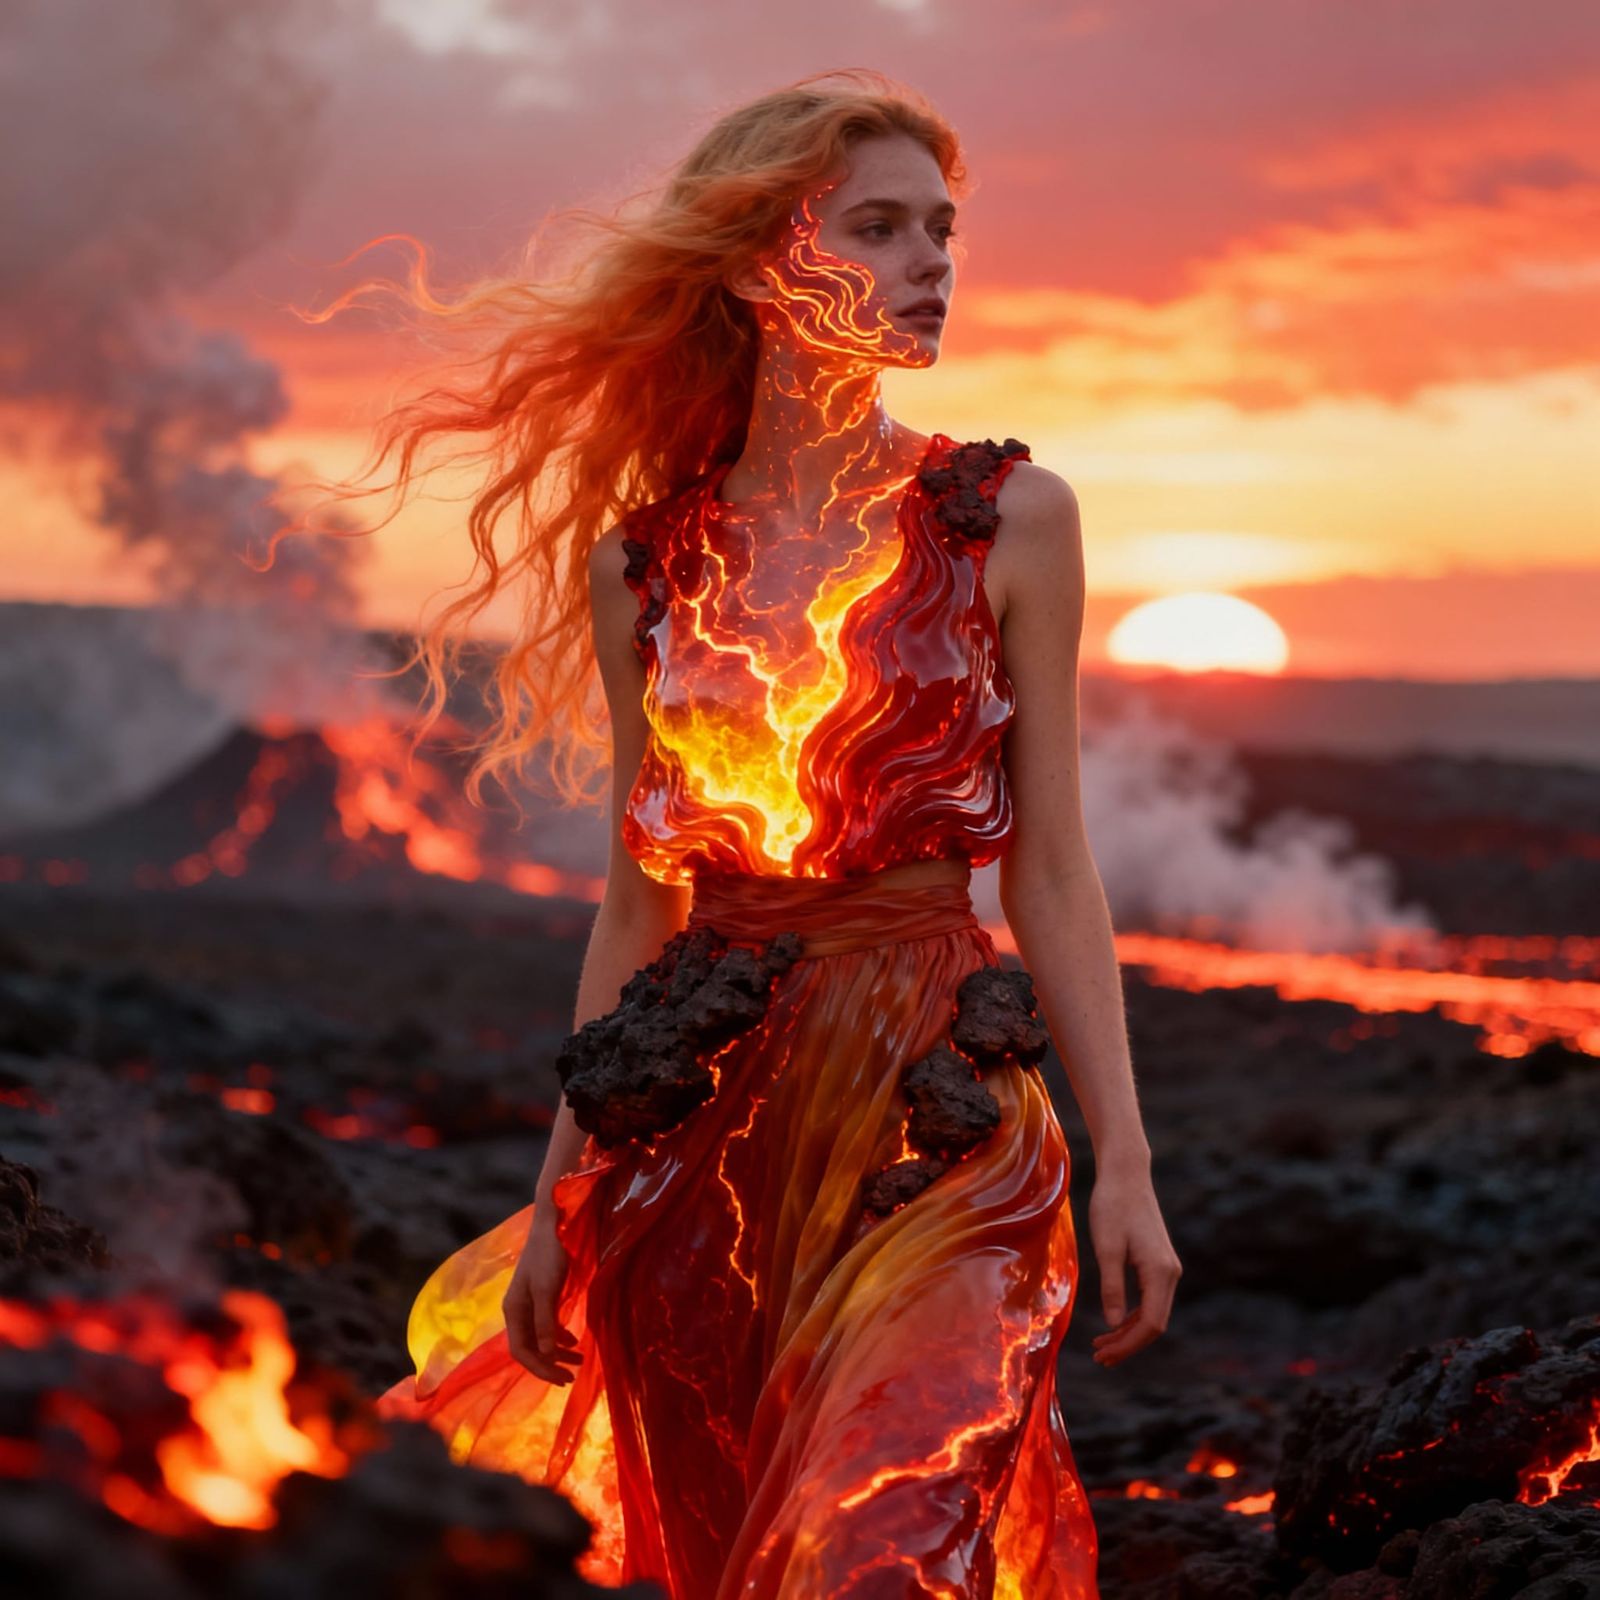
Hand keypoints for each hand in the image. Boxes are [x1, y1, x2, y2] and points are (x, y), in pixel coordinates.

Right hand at [503, 1215, 582, 1384]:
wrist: (553, 1221)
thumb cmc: (549, 1254)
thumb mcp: (547, 1290)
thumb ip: (545, 1322)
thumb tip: (546, 1355)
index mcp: (514, 1310)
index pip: (521, 1352)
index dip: (540, 1369)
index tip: (563, 1379)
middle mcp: (517, 1309)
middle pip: (529, 1348)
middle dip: (549, 1364)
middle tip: (572, 1377)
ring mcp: (528, 1302)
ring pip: (539, 1338)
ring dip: (556, 1352)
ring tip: (579, 1361)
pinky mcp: (541, 1294)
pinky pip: (546, 1325)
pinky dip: (559, 1336)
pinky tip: (573, 1340)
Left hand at [1087, 1161, 1181, 1368]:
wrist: (1126, 1175)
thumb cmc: (1112, 1206)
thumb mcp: (1106, 1247)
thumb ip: (1111, 1286)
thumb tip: (1112, 1324)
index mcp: (1160, 1272)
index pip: (1151, 1324)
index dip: (1128, 1345)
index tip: (1103, 1355)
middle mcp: (1170, 1273)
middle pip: (1154, 1324)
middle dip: (1128, 1344)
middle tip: (1099, 1357)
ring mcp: (1167, 1268)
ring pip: (1153, 1313)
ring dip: (1129, 1332)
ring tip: (1102, 1346)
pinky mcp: (1159, 1262)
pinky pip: (1150, 1299)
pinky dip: (1133, 1315)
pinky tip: (1114, 1323)